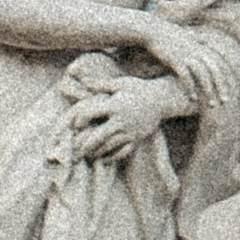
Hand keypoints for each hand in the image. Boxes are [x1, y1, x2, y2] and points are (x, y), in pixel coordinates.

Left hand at [65, 76, 182, 162]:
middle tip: (76, 149)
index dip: (80, 120)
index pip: (91, 114)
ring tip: (87, 154)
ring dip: (96, 152)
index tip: (76, 124)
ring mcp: (130, 131)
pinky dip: (112, 157)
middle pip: (99, 136)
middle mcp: (122, 120)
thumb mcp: (121, 84)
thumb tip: (84, 80)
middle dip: (86, 144)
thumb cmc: (139, 89)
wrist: (162, 99)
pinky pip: (123, 151)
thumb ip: (101, 84)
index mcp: (115, 106)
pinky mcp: (137, 138)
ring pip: (110, 146)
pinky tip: (104, 159)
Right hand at [135, 16, 237, 111]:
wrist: (153, 30)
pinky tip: (193, 98)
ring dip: (208, 90)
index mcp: (203, 47)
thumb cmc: (170, 36)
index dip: (227, 78)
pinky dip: (190, 87)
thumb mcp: (188, 38)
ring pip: (203, 75)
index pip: (220, 65)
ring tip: (212, 104)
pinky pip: (186, 76)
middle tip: (226, 101)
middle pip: (215, 71)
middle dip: (221, 87)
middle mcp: (198, 51)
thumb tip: (203, 47)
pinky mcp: (175, 60)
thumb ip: (197, 43)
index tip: (232, 91)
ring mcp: (187, 55)